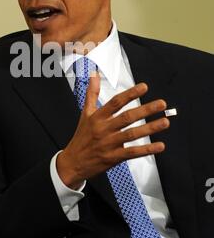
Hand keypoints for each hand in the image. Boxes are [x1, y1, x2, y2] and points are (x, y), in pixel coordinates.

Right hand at [57, 73, 168, 189]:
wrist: (73, 163)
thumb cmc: (81, 137)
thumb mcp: (85, 114)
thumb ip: (92, 94)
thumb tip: (94, 75)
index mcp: (97, 117)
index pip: (115, 103)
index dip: (130, 94)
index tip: (144, 87)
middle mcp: (103, 129)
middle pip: (127, 117)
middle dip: (145, 110)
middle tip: (161, 104)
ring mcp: (109, 144)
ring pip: (132, 134)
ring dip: (150, 128)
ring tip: (165, 122)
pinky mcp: (113, 158)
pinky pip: (132, 152)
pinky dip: (147, 149)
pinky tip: (159, 146)